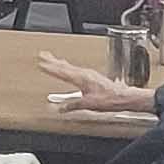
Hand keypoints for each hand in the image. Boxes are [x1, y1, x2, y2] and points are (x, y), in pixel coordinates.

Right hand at [34, 52, 150, 118]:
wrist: (123, 97)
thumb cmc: (109, 99)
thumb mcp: (88, 104)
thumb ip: (73, 105)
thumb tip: (61, 108)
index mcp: (81, 78)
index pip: (62, 72)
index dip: (50, 68)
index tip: (41, 64)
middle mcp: (85, 74)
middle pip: (65, 66)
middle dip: (53, 61)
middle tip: (43, 55)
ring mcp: (89, 74)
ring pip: (70, 66)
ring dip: (60, 63)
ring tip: (52, 59)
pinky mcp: (92, 76)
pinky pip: (76, 69)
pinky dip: (69, 67)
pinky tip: (68, 69)